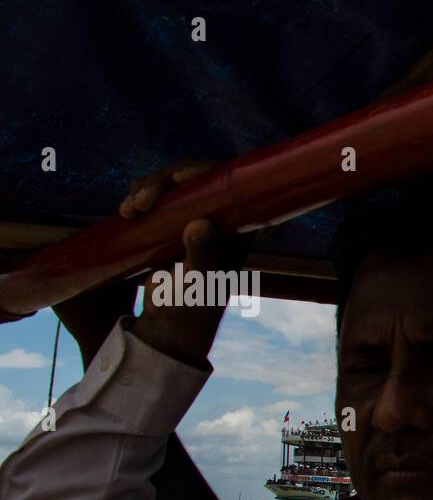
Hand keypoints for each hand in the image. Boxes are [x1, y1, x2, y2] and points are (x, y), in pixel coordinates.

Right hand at [121, 161, 243, 365]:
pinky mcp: (171, 227)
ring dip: (148, 189)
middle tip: (141, 200)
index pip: (232, 188)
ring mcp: (194, 222)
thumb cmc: (192, 309)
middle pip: (197, 181)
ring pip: (173, 188)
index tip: (181, 176)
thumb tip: (199, 224)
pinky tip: (127, 211)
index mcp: (238, 233)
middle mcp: (219, 223)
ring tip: (129, 210)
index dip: (208, 172)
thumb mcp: (198, 284)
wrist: (170, 326)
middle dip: (165, 182)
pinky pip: (158, 200)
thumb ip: (203, 256)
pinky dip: (141, 199)